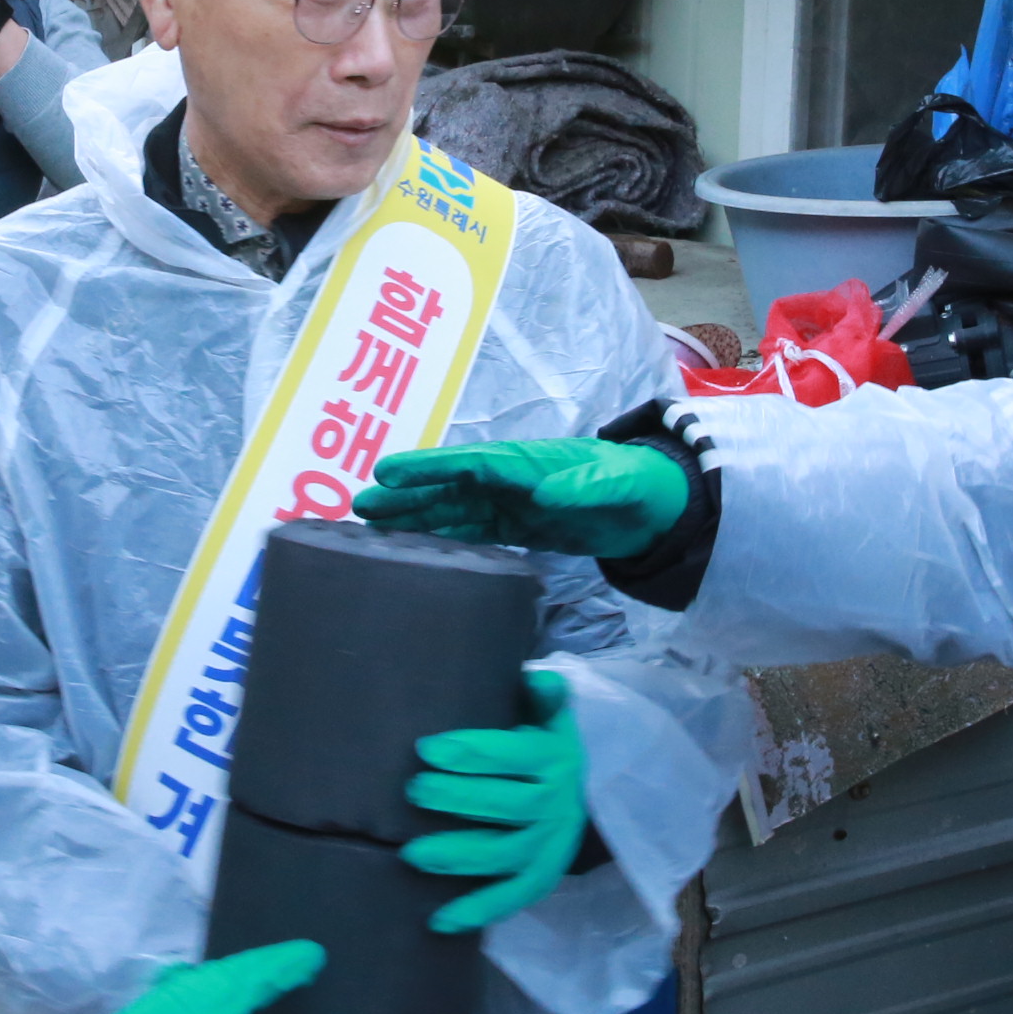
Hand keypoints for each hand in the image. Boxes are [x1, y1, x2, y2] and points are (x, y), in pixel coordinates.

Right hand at [357, 439, 690, 558]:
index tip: (388, 473)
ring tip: (370, 528)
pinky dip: (440, 539)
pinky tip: (413, 549)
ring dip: (413, 519)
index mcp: (527, 464)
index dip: (429, 469)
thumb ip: (585, 485)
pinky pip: (470, 533)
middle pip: (448, 488)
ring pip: (451, 512)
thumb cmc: (635, 484)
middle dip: (405, 496)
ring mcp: (509, 505)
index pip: (469, 465)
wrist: (653, 507)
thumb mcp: (617, 483)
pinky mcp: (517, 529)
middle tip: (358, 506)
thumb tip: (545, 491)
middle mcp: (509, 482)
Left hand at [404, 668, 586, 931]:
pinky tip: (437, 920)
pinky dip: (477, 911)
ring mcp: (547, 847)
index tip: (427, 748)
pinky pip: (510, 898)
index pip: (513, 756)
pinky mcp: (538, 878)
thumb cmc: (544, 746)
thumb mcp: (550, 716)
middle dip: (458, 798)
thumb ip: (543, 696)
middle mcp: (555, 807)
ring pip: (504, 856)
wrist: (585, 791)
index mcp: (554, 760)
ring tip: (411, 854)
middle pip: (507, 807)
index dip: (471, 753)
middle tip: (412, 789)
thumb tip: (536, 677)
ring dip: (458, 857)